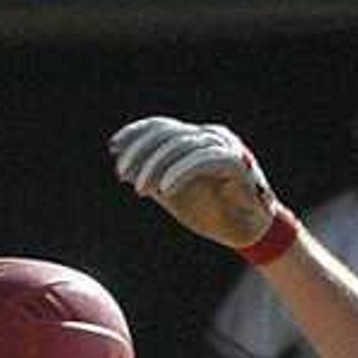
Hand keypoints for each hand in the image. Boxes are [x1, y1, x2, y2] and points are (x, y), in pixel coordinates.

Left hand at [109, 117, 278, 247]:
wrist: (244, 231)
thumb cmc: (208, 210)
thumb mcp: (170, 191)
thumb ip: (151, 176)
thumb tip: (122, 166)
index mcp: (196, 139)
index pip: (162, 126)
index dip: (136, 133)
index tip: (113, 147)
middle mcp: (211, 136)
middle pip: (168, 133)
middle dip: (140, 152)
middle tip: (122, 175)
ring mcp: (226, 147)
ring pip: (182, 145)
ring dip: (155, 165)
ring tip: (139, 189)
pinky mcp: (237, 163)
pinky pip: (203, 160)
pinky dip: (180, 173)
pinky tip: (163, 191)